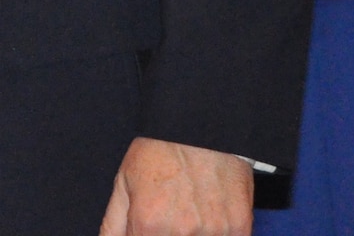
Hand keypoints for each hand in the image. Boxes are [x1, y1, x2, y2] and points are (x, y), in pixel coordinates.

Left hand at [99, 138, 253, 235]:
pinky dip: (216, 233)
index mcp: (147, 225)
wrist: (198, 127)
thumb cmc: (157, 152)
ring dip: (193, 234)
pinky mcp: (240, 228)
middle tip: (168, 216)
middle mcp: (181, 233)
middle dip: (163, 233)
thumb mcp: (124, 184)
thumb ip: (113, 225)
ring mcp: (214, 232)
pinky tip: (207, 218)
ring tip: (187, 212)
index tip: (144, 229)